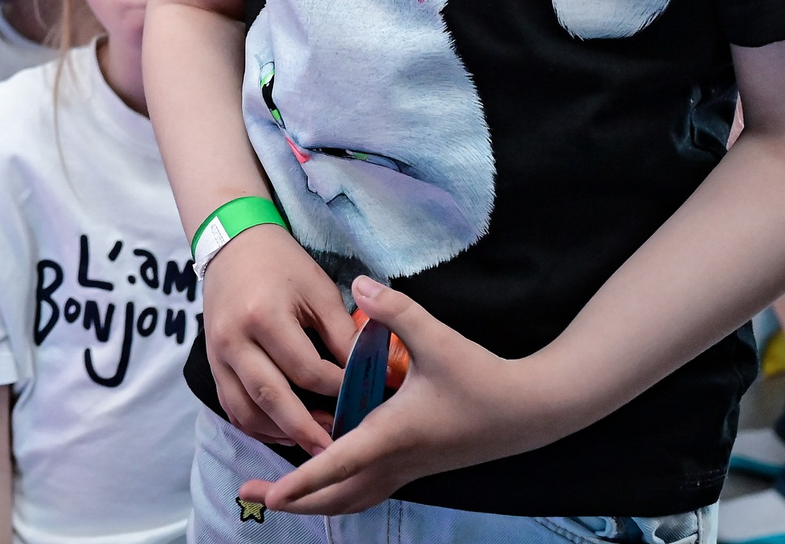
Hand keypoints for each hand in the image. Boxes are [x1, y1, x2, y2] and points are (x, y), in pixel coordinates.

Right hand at [202, 224, 355, 454]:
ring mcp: (217, 353)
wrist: (232, 245)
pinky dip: (257, 425)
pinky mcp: (212, 362)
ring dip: (279, 433)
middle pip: (272, 398)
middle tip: (336, 452)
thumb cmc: (282, 264)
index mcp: (264, 317)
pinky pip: (231, 406)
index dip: (339, 389)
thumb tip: (370, 374)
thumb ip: (343, 334)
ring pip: (246, 411)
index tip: (363, 397)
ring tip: (311, 443)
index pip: (307, 371)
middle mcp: (234, 340)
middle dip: (307, 430)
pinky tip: (283, 430)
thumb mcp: (319, 290)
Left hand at [246, 276, 568, 515]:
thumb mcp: (439, 338)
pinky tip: (327, 476)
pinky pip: (370, 489)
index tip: (270, 495)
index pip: (338, 464)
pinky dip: (341, 491)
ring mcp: (409, 468)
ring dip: (317, 500)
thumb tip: (360, 284)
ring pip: (355, 498)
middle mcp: (397, 459)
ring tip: (281, 495)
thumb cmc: (485, 378)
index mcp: (393, 435)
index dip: (302, 481)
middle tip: (253, 495)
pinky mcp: (417, 464)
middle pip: (338, 496)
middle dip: (295, 499)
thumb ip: (397, 312)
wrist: (532, 411)